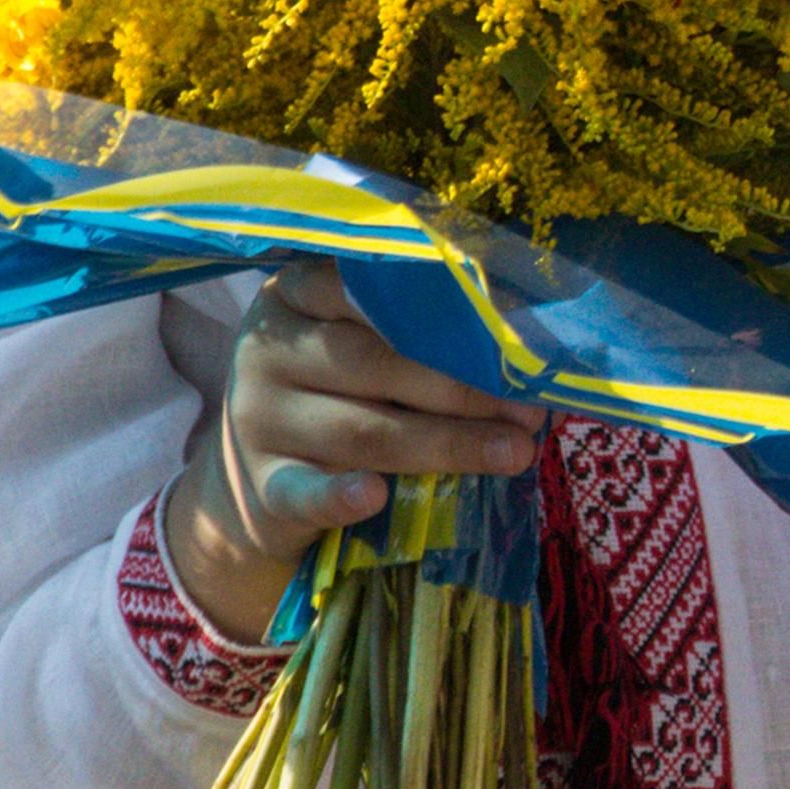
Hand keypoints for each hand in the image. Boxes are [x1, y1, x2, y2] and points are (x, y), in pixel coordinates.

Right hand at [159, 261, 541, 642]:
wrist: (259, 476)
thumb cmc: (337, 389)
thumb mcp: (358, 341)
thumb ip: (415, 326)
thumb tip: (521, 331)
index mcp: (298, 294)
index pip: (370, 291)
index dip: (450, 316)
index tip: (514, 339)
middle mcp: (269, 350)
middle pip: (374, 363)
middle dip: (463, 388)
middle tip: (530, 409)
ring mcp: (259, 420)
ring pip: (359, 430)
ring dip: (445, 443)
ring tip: (515, 452)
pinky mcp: (261, 485)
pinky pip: (302, 492)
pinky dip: (339, 496)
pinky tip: (375, 497)